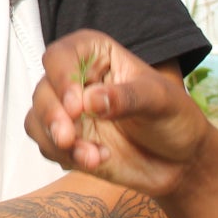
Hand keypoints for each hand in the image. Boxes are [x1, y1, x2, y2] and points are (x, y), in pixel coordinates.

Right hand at [26, 30, 213, 199]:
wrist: (181, 162)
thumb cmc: (175, 119)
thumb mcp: (161, 101)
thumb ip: (127, 98)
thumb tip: (91, 100)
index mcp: (97, 55)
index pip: (62, 55)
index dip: (61, 77)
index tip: (76, 105)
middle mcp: (76, 80)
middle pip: (43, 90)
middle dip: (53, 116)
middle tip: (68, 138)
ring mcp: (69, 112)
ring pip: (37, 119)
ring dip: (56, 141)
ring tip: (90, 157)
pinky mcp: (67, 141)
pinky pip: (48, 146)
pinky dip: (66, 157)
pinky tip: (98, 160)